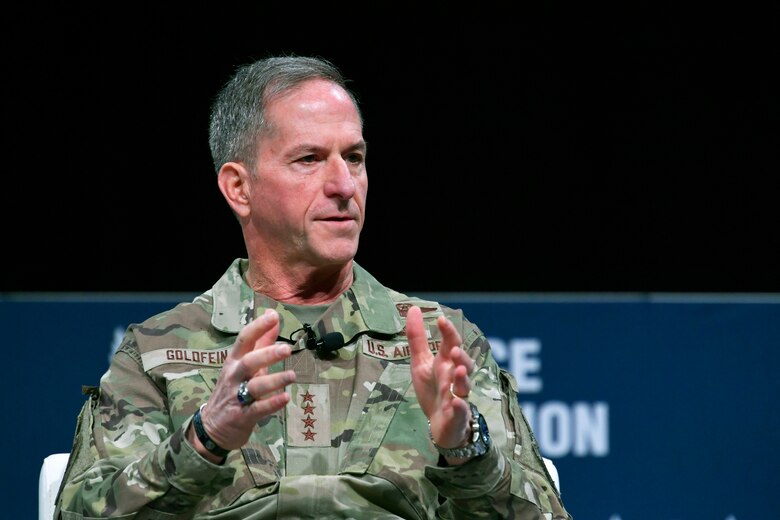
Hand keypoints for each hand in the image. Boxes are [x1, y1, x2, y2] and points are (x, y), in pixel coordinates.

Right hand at [191, 309, 295, 457]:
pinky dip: (272, 404)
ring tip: (292, 376)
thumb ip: (261, 341)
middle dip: (267, 354)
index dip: (257, 327)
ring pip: (255, 387)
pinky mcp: (242, 417)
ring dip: (274, 380)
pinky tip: (286, 398)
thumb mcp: (244, 364)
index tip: (273, 316)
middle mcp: (234, 376)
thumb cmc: (233, 389)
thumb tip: (273, 315)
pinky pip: (258, 409)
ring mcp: (236, 397)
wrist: (211, 427)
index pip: (244, 340)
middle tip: (287, 349)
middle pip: (249, 362)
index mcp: (234, 361)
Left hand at [406, 305, 474, 455]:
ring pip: (465, 386)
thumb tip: (414, 308)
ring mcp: (458, 396)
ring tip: (459, 371)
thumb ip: (417, 337)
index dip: (448, 332)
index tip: (441, 320)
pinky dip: (459, 406)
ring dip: (463, 378)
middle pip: (464, 364)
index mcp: (447, 363)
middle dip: (461, 357)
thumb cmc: (433, 389)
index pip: (451, 343)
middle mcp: (455, 377)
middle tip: (454, 350)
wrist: (439, 423)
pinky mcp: (457, 415)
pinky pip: (460, 410)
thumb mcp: (420, 362)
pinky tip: (455, 401)